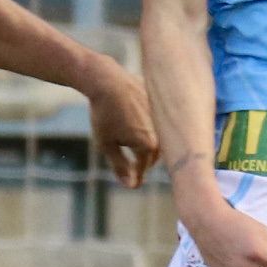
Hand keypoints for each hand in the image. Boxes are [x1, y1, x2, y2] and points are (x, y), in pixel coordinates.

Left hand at [85, 65, 161, 189]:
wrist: (106, 81)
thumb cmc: (104, 115)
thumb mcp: (106, 145)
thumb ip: (120, 167)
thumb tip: (131, 185)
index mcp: (148, 146)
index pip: (143, 169)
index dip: (136, 178)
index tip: (132, 184)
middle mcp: (161, 133)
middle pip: (153, 155)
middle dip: (142, 162)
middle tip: (132, 167)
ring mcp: (162, 117)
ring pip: (157, 138)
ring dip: (147, 144)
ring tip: (133, 143)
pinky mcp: (160, 103)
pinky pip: (156, 120)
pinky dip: (148, 125)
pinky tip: (134, 120)